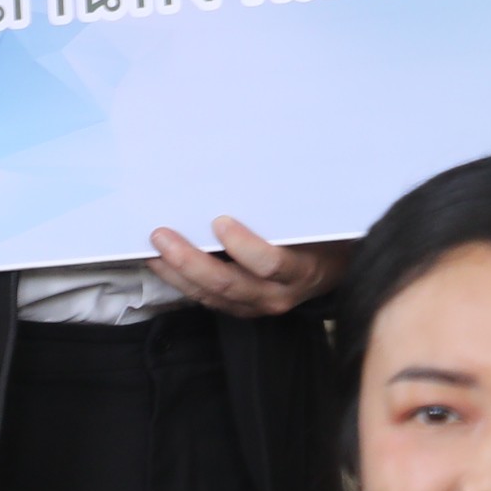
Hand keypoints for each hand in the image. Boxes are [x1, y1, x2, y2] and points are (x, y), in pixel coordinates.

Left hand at [144, 218, 349, 317]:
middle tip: (162, 236)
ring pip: (211, 295)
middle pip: (228, 283)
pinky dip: (182, 282)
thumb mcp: (321, 224)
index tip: (220, 221)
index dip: (244, 245)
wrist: (337, 272)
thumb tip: (259, 180)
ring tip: (153, 250)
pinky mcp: (242, 310)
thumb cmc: (328, 238)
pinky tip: (163, 266)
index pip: (270, 263)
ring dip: (177, 273)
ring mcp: (257, 306)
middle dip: (190, 260)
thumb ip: (295, 214)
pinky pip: (208, 300)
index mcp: (303, 270)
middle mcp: (278, 295)